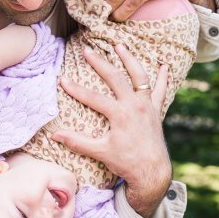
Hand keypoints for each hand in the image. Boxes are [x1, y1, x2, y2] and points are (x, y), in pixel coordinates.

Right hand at [52, 43, 171, 216]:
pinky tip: (164, 65)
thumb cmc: (125, 162)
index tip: (62, 80)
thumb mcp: (100, 152)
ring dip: (130, 59)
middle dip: (100, 63)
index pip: (93, 97)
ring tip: (120, 46)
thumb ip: (77, 142)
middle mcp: (134, 106)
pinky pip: (160, 91)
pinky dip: (163, 78)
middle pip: (115, 78)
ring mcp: (147, 106)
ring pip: (139, 77)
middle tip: (87, 50)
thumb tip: (55, 135)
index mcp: (120, 115)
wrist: (152, 171)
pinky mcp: (156, 111)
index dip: (76, 89)